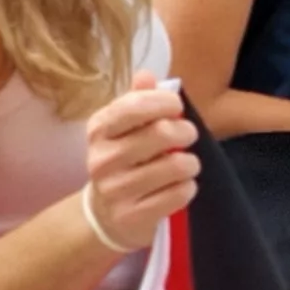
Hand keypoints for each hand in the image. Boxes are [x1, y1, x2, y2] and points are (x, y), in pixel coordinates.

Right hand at [79, 75, 201, 249]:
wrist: (105, 215)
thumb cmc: (122, 162)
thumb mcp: (123, 129)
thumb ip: (136, 101)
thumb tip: (146, 74)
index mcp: (99, 130)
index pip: (133, 106)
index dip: (163, 102)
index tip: (176, 106)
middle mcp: (102, 159)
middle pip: (161, 134)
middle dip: (185, 131)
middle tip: (188, 135)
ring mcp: (116, 190)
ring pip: (175, 166)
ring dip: (190, 163)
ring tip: (186, 164)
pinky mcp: (133, 215)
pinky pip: (179, 194)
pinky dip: (188, 187)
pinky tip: (180, 186)